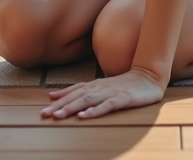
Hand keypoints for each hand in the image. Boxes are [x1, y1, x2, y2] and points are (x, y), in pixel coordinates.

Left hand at [40, 67, 165, 119]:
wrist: (149, 76)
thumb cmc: (124, 84)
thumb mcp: (102, 86)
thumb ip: (83, 90)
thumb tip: (58, 96)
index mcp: (95, 85)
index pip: (73, 91)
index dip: (59, 100)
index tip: (44, 108)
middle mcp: (100, 87)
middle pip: (76, 96)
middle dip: (60, 106)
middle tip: (45, 114)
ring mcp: (111, 92)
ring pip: (88, 100)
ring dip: (72, 107)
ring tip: (59, 116)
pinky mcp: (123, 98)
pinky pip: (107, 105)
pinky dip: (95, 111)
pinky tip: (85, 116)